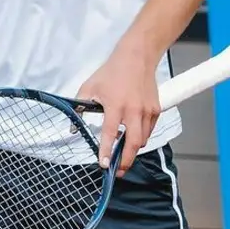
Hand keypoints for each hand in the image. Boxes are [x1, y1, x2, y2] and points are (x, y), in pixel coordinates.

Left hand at [75, 47, 160, 176]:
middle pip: (133, 144)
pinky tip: (133, 135)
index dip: (106, 151)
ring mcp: (147, 111)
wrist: (137, 57)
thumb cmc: (112, 72)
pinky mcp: (156, 110)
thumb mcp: (90, 87)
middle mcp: (133, 110)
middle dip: (126, 161)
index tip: (103, 164)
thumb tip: (73, 126)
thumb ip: (80, 106)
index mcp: (116, 105)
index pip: (110, 134)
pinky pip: (149, 131)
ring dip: (133, 149)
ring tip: (123, 153)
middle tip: (118, 171)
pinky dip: (141, 137)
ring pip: (142, 140)